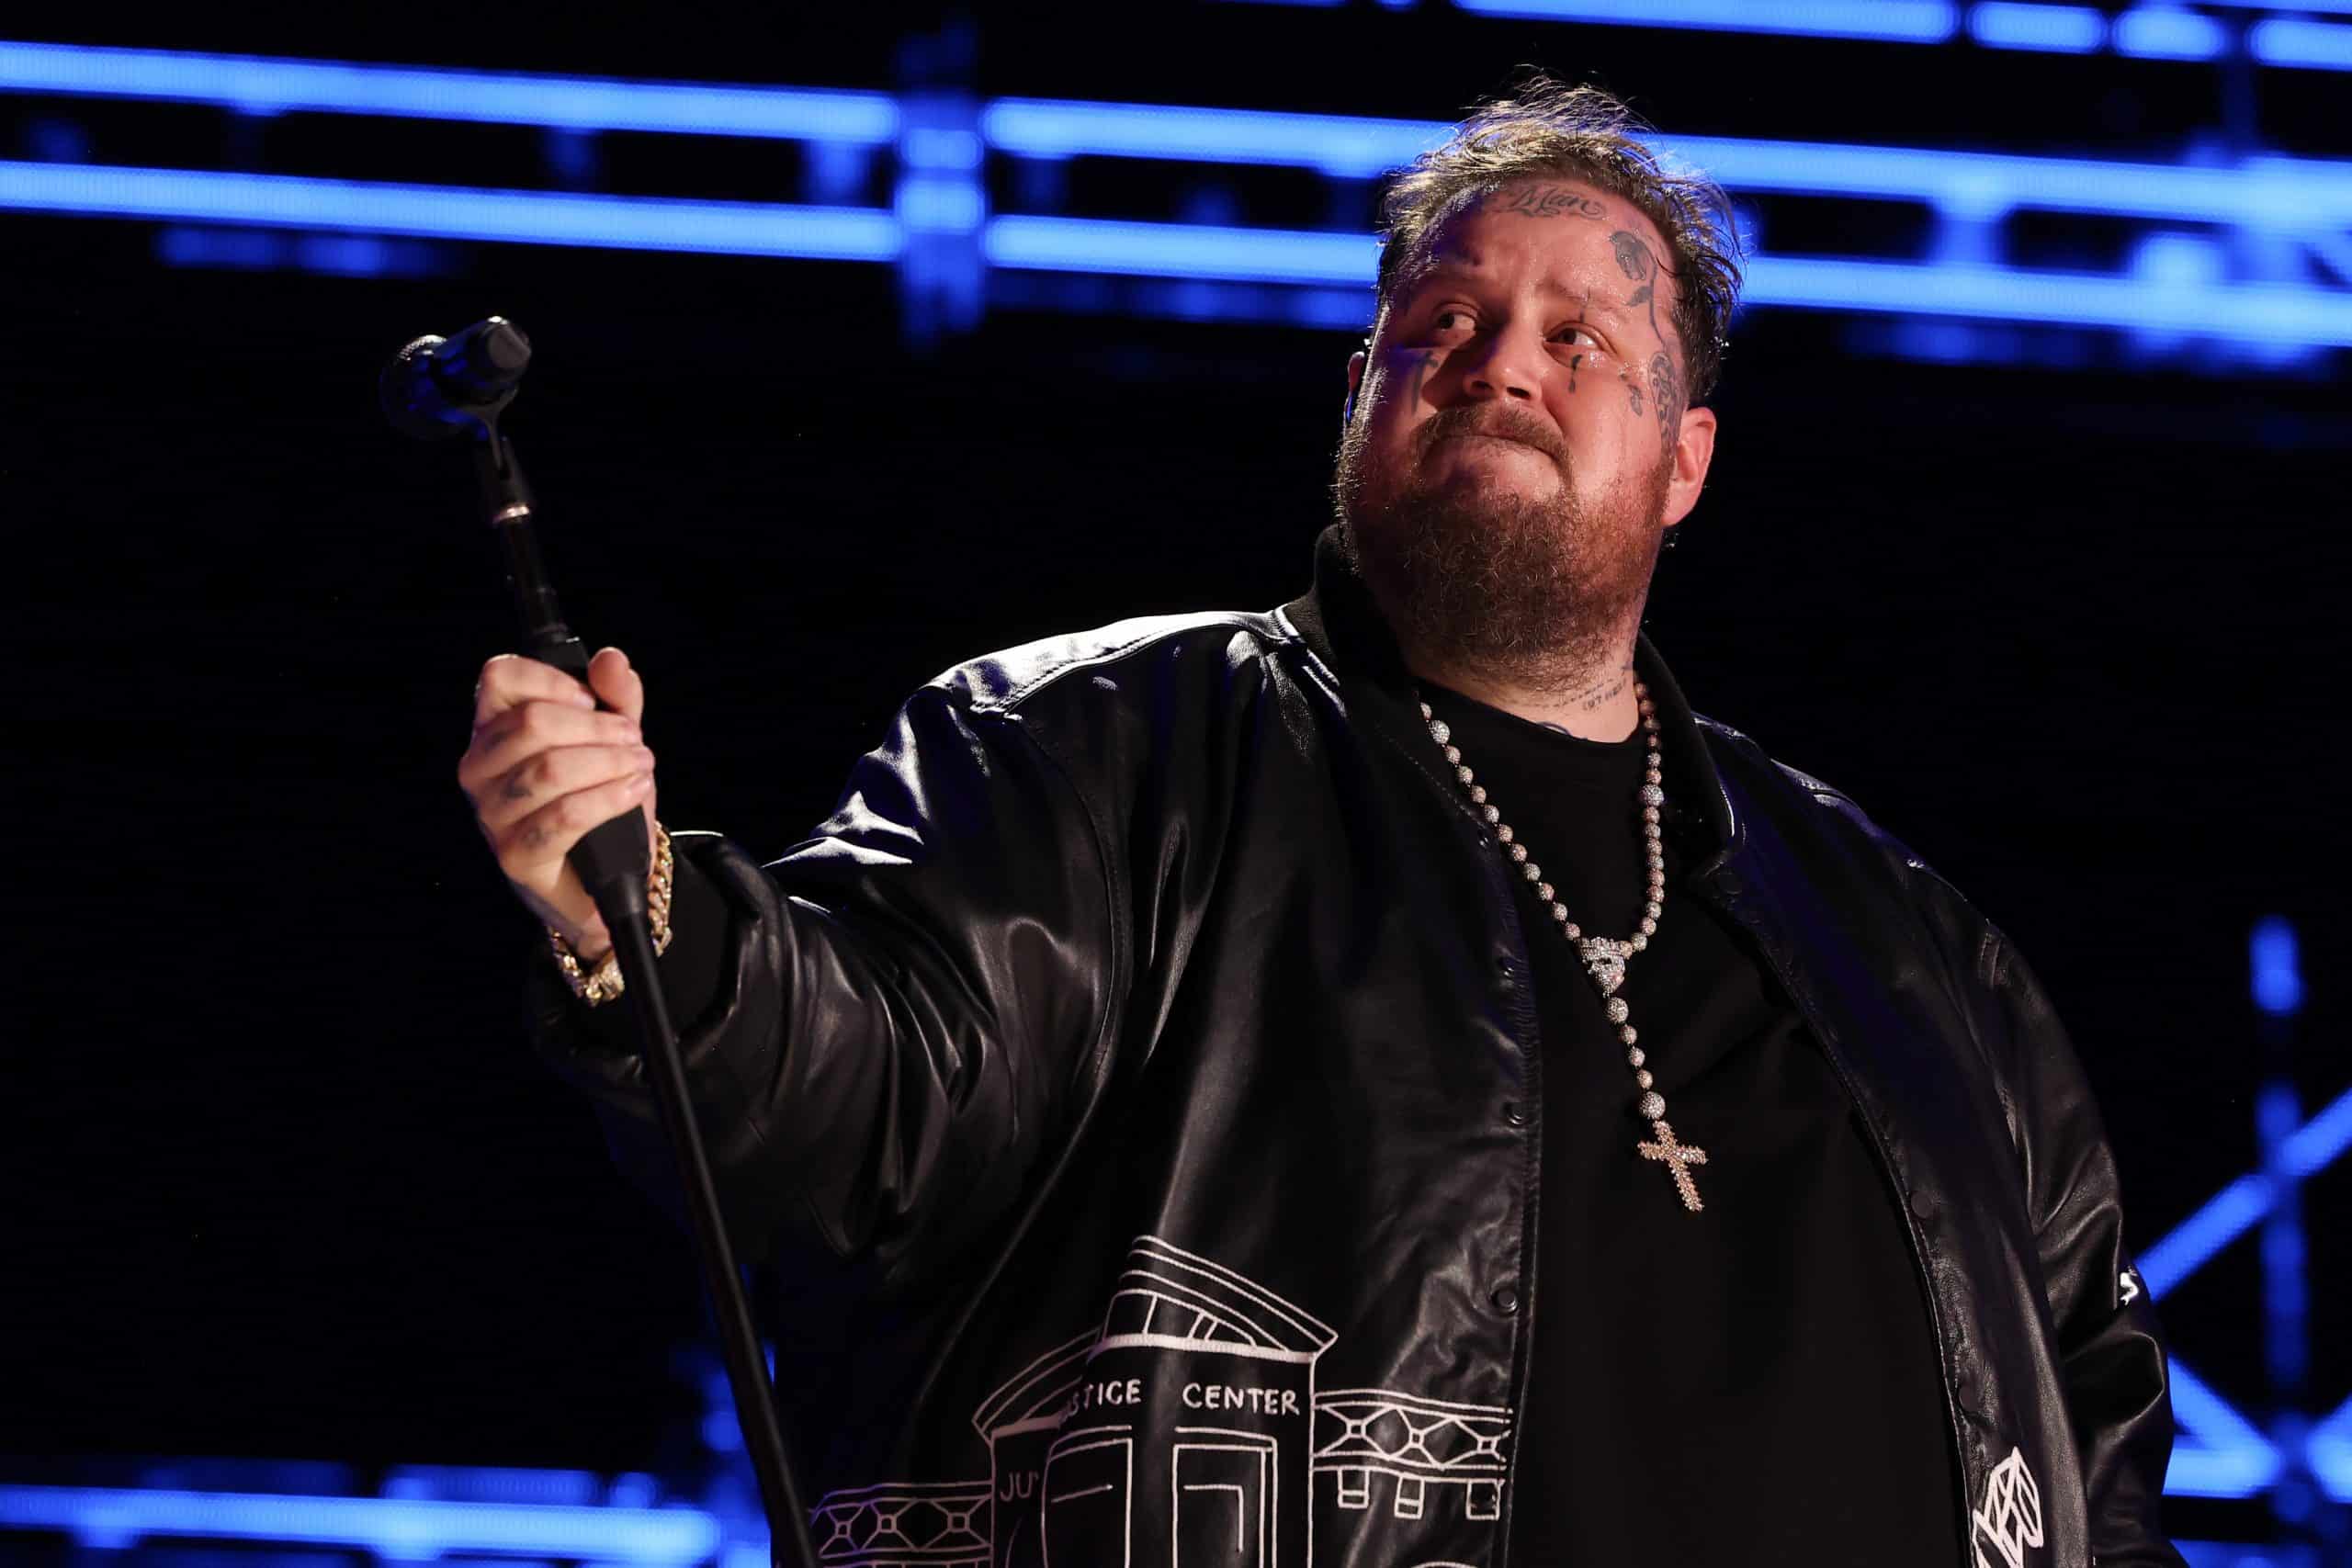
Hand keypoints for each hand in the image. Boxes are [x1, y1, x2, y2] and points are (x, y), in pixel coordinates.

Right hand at [457, 647, 657, 959]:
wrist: (603, 877)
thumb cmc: (598, 799)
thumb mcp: (613, 742)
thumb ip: (616, 699)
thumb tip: (611, 659)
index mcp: (493, 730)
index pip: (500, 679)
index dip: (551, 681)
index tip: (591, 701)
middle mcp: (480, 769)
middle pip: (531, 723)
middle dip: (597, 728)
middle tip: (634, 742)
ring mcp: (491, 814)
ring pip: (549, 769)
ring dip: (608, 763)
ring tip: (641, 766)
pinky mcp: (514, 855)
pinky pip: (562, 816)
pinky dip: (608, 799)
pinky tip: (634, 791)